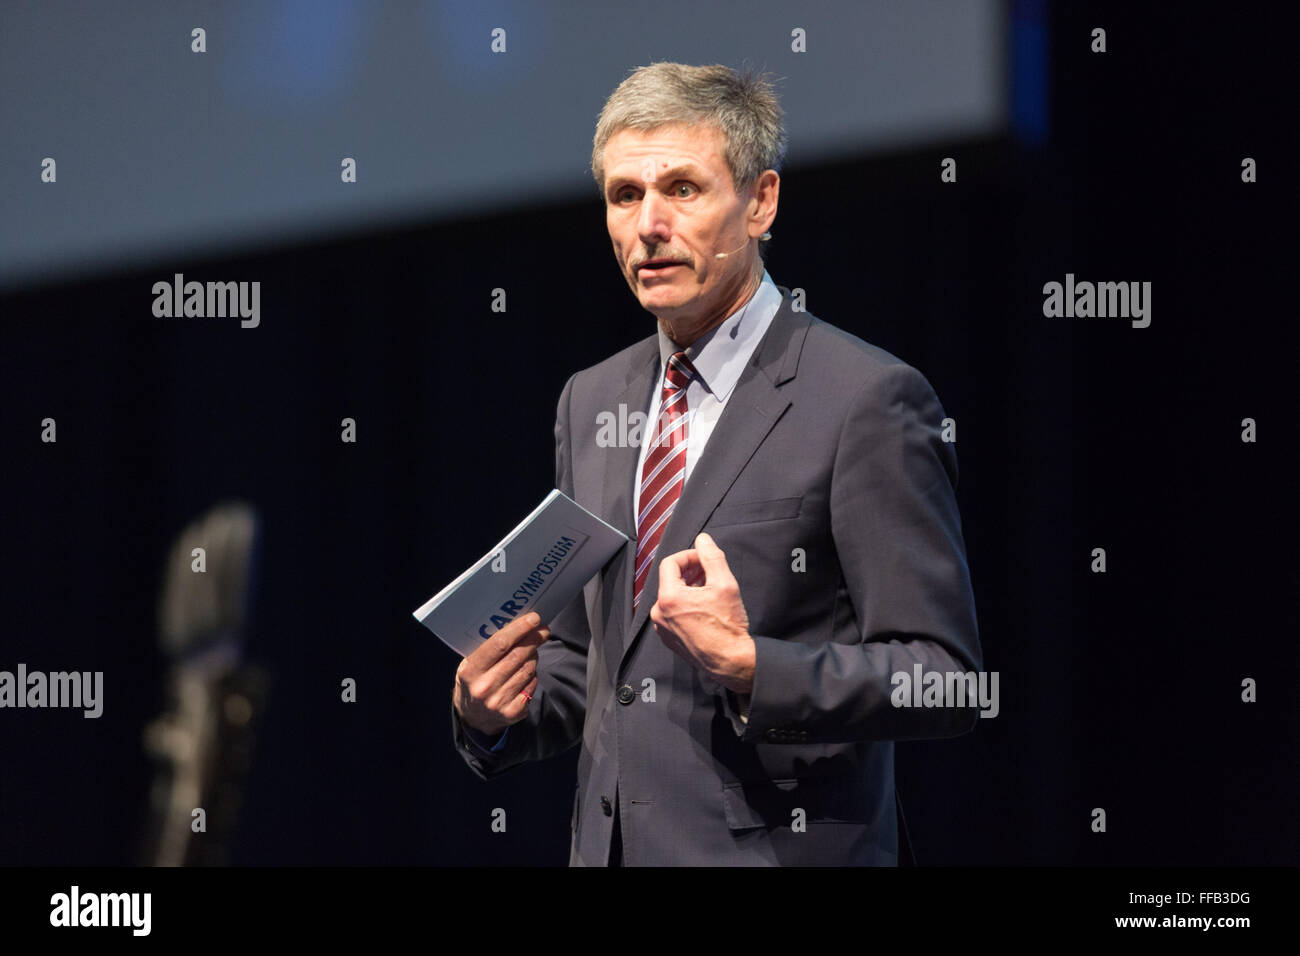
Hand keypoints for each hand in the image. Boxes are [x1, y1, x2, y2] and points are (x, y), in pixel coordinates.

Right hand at [453, 612, 548, 736]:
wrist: (473, 717)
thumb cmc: (474, 681)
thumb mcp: (470, 664)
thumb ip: (489, 648)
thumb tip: (518, 625)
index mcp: (471, 671)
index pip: (499, 645)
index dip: (519, 629)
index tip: (534, 619)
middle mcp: (485, 687)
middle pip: (518, 656)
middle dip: (534, 639)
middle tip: (544, 629)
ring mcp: (500, 702)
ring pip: (528, 669)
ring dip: (534, 656)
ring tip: (531, 651)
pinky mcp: (514, 712)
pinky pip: (532, 684)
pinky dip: (532, 675)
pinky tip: (526, 672)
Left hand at [651, 532, 755, 692]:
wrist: (731, 661)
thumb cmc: (727, 626)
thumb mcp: (725, 583)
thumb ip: (711, 557)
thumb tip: (703, 540)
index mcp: (668, 597)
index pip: (670, 563)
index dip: (688, 556)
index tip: (703, 558)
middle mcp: (659, 613)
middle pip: (670, 580)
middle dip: (690, 572)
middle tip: (709, 572)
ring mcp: (663, 628)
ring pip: (672, 597)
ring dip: (689, 588)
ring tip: (710, 588)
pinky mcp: (669, 639)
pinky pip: (673, 613)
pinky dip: (686, 605)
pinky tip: (705, 607)